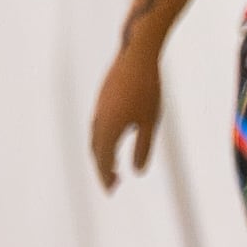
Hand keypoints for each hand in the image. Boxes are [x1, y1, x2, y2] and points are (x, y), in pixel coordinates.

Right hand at [89, 48, 162, 190]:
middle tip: (114, 184)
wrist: (137, 54)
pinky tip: (115, 140)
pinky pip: (98, 125)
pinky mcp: (102, 99)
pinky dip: (103, 139)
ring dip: (103, 154)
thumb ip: (143, 148)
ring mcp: (98, 108)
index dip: (105, 177)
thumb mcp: (150, 122)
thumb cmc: (148, 88)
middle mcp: (98, 120)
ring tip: (115, 167)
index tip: (111, 191)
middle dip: (103, 169)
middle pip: (96, 151)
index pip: (102, 160)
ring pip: (95, 138)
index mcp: (107, 129)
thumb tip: (138, 171)